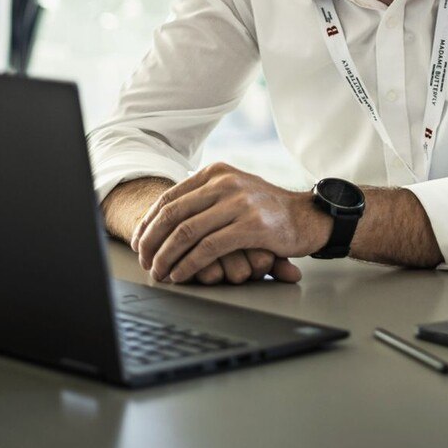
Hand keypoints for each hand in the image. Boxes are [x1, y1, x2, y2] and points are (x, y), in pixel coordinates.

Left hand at [130, 162, 323, 284]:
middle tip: (144, 262)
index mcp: (216, 172)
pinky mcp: (251, 226)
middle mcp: (225, 183)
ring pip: (185, 232)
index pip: (169, 197)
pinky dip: (188, 264)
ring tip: (160, 272)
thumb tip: (161, 217)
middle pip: (172, 214)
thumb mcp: (235, 190)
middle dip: (151, 242)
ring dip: (166, 257)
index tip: (138, 243)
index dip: (148, 223)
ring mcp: (238, 203)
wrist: (308, 217)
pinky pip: (208, 248)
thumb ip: (205, 196)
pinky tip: (181, 274)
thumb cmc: (268, 210)